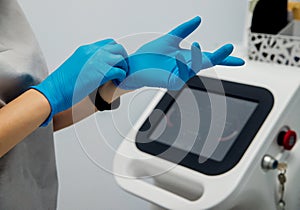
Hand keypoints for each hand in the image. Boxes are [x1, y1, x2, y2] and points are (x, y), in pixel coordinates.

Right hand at [31, 39, 127, 125]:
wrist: (55, 90)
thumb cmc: (62, 83)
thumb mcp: (76, 65)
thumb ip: (88, 63)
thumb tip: (97, 68)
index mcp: (86, 49)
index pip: (108, 43)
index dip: (115, 52)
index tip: (116, 61)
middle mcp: (93, 52)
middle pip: (117, 47)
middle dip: (123, 57)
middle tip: (122, 68)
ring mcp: (97, 61)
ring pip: (121, 57)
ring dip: (123, 67)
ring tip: (120, 76)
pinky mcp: (101, 73)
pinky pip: (119, 71)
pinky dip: (121, 76)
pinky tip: (117, 82)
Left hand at [115, 16, 243, 89]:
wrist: (135, 65)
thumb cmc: (150, 55)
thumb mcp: (170, 38)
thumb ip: (184, 29)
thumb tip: (198, 19)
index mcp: (188, 58)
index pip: (210, 58)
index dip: (224, 58)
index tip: (240, 61)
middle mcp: (186, 67)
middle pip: (208, 63)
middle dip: (220, 56)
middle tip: (229, 47)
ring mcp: (180, 75)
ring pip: (196, 66)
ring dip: (196, 56)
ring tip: (193, 46)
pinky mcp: (172, 82)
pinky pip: (183, 73)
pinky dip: (183, 63)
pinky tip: (177, 58)